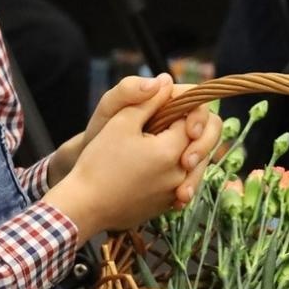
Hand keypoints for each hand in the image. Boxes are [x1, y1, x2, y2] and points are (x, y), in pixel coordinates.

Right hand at [44, 79, 217, 243]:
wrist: (85, 206)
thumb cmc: (99, 163)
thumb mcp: (120, 123)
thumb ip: (147, 100)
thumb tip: (166, 81)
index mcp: (171, 149)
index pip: (193, 118)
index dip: (181, 107)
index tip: (163, 107)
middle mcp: (181, 173)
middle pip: (204, 142)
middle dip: (193, 128)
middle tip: (170, 125)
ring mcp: (175, 192)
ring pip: (198, 165)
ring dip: (189, 150)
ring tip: (167, 144)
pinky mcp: (168, 206)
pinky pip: (186, 183)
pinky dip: (181, 172)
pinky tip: (162, 167)